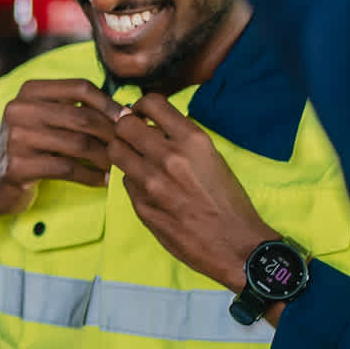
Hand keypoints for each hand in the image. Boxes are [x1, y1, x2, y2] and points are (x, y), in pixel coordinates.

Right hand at [0, 79, 124, 215]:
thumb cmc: (30, 147)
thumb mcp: (44, 118)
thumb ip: (73, 109)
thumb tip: (125, 111)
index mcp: (29, 91)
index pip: (79, 87)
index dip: (109, 103)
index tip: (128, 119)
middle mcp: (19, 109)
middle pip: (81, 117)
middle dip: (111, 133)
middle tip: (129, 147)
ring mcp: (16, 137)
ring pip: (77, 144)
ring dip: (105, 157)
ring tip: (119, 166)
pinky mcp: (18, 166)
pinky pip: (67, 169)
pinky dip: (90, 176)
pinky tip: (102, 181)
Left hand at [110, 94, 276, 293]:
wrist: (234, 245)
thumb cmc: (229, 203)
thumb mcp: (212, 158)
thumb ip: (182, 141)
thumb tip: (154, 128)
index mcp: (192, 140)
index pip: (151, 102)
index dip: (141, 106)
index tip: (142, 114)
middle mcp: (168, 156)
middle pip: (124, 125)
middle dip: (125, 128)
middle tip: (133, 136)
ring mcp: (151, 182)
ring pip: (115, 152)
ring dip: (123, 152)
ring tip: (136, 160)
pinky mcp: (141, 206)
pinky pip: (125, 182)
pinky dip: (133, 181)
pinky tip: (149, 189)